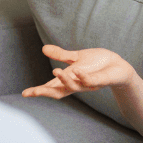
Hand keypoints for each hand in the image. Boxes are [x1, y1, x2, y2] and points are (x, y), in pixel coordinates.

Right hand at [21, 46, 136, 99]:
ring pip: (74, 86)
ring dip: (64, 80)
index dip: (38, 91)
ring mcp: (89, 84)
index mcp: (70, 80)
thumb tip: (43, 49)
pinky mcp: (101, 81)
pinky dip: (83, 77)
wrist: (118, 65)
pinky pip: (91, 80)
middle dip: (46, 92)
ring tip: (55, 71)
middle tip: (34, 92)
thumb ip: (61, 54)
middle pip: (59, 92)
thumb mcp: (76, 57)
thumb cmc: (98, 63)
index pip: (51, 87)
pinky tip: (77, 71)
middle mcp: (77, 84)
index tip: (24, 93)